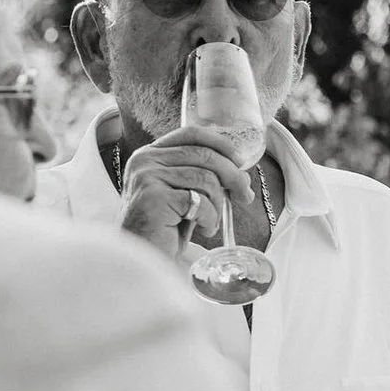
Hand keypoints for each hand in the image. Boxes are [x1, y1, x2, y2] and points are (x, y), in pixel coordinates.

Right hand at [115, 125, 261, 258]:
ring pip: (206, 179)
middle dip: (233, 176)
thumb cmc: (165, 227)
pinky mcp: (154, 197)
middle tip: (245, 196)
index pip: (191, 134)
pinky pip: (200, 202)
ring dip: (219, 204)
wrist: (143, 256)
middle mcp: (145, 161)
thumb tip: (240, 174)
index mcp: (150, 154)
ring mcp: (147, 177)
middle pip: (205, 155)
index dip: (221, 144)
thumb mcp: (183, 194)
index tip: (240, 162)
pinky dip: (210, 218)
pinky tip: (205, 230)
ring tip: (212, 221)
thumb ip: (201, 176)